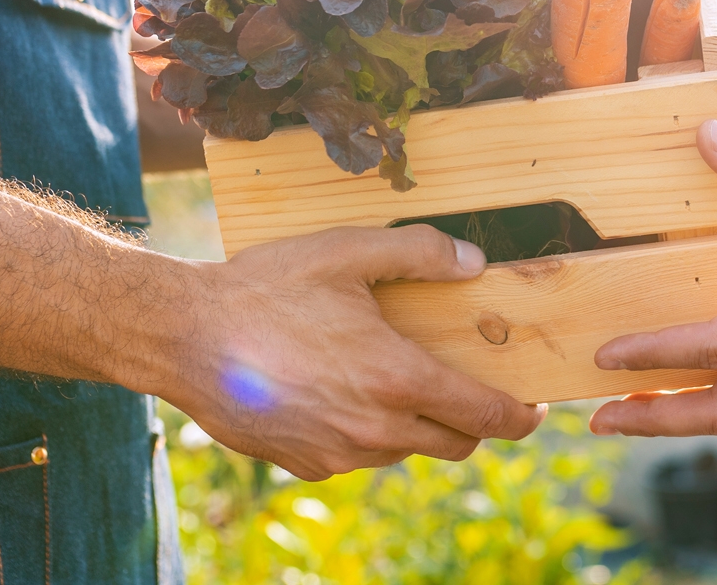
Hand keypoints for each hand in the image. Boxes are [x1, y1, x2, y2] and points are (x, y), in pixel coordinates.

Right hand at [164, 225, 545, 478]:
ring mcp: (338, 454)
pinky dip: (366, 432)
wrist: (183, 336)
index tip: (533, 405)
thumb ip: (420, 252)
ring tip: (395, 379)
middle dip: (473, 421)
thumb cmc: (266, 289)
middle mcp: (375, 429)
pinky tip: (342, 392)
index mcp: (397, 379)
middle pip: (455, 444)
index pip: (487, 417)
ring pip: (405, 451)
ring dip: (415, 424)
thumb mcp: (347, 251)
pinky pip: (357, 456)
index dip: (521, 416)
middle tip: (468, 388)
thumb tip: (473, 263)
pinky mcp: (305, 465)